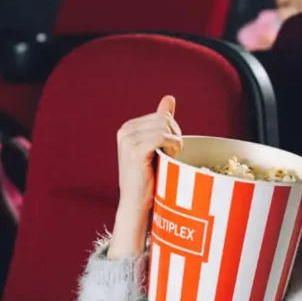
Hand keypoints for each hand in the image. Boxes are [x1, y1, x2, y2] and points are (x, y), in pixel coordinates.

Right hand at [108, 96, 182, 259]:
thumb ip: (162, 121)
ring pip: (165, 127)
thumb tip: (169, 98)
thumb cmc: (151, 176)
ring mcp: (128, 140)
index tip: (171, 149)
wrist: (138, 202)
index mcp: (129, 127)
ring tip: (171, 157)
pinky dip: (173, 145)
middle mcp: (125, 131)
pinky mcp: (135, 150)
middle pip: (165, 119)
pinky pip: (162, 136)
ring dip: (175, 142)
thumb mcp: (157, 145)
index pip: (162, 116)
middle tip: (173, 154)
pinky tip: (172, 156)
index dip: (174, 131)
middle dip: (176, 135)